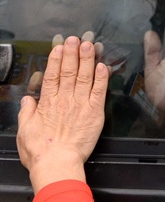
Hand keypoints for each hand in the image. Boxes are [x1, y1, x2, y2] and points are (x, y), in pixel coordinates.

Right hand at [17, 37, 109, 192]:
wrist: (57, 163)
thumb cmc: (40, 151)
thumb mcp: (25, 130)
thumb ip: (27, 113)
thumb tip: (27, 100)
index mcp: (47, 103)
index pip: (52, 76)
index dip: (56, 60)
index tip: (59, 47)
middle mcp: (64, 100)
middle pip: (69, 71)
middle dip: (72, 53)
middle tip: (75, 38)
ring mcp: (80, 105)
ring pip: (85, 77)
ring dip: (87, 59)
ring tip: (89, 45)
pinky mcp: (94, 113)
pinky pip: (99, 91)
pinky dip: (102, 78)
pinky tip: (103, 66)